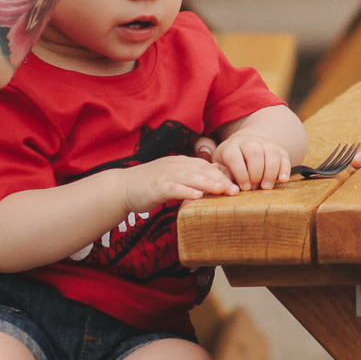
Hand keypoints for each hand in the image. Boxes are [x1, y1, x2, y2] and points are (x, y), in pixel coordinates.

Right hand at [123, 155, 238, 208]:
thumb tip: (214, 183)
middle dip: (220, 179)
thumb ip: (192, 178)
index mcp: (181, 163)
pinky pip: (173, 188)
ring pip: (190, 177)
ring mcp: (165, 175)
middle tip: (235, 190)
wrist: (123, 187)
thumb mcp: (174, 178)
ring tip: (221, 190)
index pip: (206, 166)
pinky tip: (196, 196)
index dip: (222, 174)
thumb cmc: (151, 184)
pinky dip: (185, 191)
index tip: (237, 183)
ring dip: (207, 184)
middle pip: (201, 170)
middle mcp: (175, 166)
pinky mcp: (156, 187)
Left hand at [212, 133, 292, 190]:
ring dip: (271, 172)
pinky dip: (285, 168)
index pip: (235, 157)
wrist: (245, 146)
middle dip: (256, 173)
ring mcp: (265, 143)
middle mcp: (248, 141)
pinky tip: (283, 179)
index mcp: (231, 146)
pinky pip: (284, 156)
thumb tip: (227, 186)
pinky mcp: (278, 149)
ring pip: (271, 152)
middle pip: (255, 153)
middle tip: (256, 188)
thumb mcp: (222, 167)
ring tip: (267, 187)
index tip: (244, 187)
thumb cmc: (230, 163)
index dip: (240, 174)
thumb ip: (223, 176)